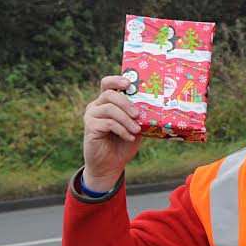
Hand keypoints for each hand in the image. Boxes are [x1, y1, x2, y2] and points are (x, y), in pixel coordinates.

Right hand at [82, 75, 143, 191]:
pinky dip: (122, 130)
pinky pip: (108, 123)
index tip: (129, 84)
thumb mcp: (135, 128)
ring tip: (136, 130)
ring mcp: (92, 116)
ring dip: (126, 119)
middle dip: (126, 103)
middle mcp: (97, 106)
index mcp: (107, 102)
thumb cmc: (123, 144)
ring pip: (109, 109)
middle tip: (138, 114)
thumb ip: (139, 117)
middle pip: (109, 94)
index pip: (107, 84)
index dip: (117, 80)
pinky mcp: (90, 127)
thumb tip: (155, 108)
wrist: (110, 165)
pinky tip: (129, 137)